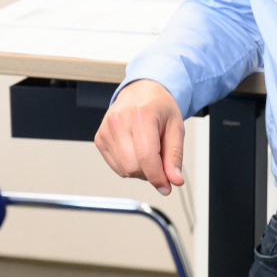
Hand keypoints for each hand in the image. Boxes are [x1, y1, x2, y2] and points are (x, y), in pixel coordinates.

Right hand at [94, 79, 184, 195]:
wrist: (141, 91)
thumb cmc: (159, 106)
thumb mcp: (176, 127)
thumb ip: (175, 155)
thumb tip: (174, 180)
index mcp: (141, 114)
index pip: (146, 156)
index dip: (157, 177)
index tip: (166, 186)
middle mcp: (119, 120)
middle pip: (132, 167)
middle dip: (150, 172)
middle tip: (160, 161)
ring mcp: (106, 130)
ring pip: (123, 170)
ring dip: (140, 170)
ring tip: (148, 151)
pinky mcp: (100, 138)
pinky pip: (116, 166)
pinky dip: (129, 166)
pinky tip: (136, 151)